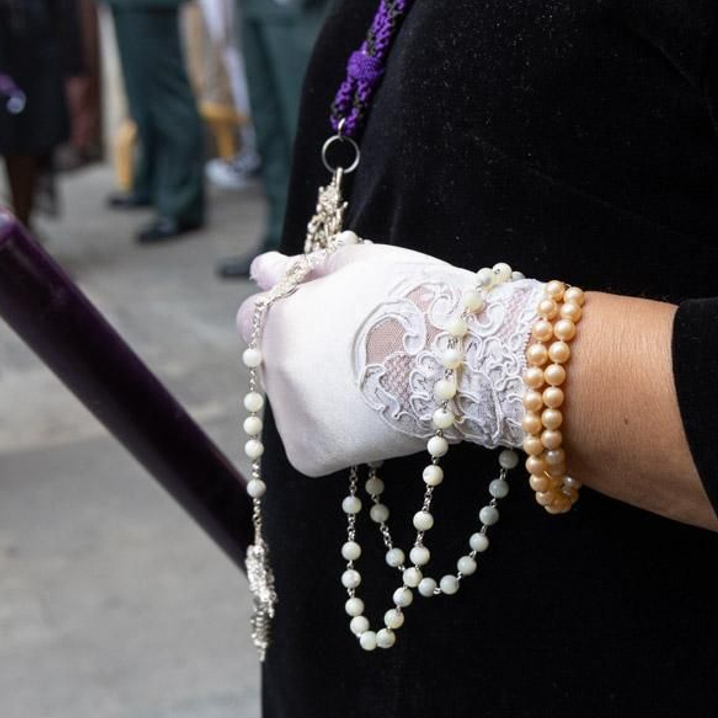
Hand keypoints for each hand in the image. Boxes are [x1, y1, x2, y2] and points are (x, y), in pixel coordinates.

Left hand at [237, 241, 542, 477]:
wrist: (466, 357)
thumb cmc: (421, 299)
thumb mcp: (363, 264)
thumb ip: (307, 268)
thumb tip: (263, 269)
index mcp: (280, 315)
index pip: (251, 316)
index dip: (288, 315)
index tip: (323, 320)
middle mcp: (274, 365)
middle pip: (270, 362)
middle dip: (301, 357)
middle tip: (356, 357)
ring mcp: (289, 413)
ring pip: (291, 405)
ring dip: (316, 399)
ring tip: (372, 387)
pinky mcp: (309, 454)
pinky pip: (311, 446)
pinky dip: (334, 439)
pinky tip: (371, 421)